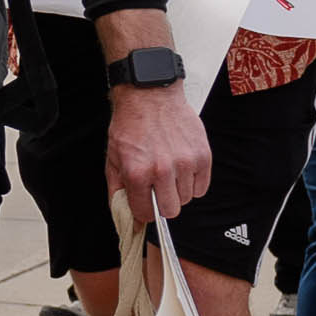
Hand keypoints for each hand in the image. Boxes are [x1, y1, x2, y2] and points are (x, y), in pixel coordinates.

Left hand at [105, 79, 212, 223]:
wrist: (149, 94)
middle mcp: (162, 169)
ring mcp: (185, 162)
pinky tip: (182, 167)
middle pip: (170, 211)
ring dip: (178, 190)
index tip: (145, 203)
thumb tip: (129, 221)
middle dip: (162, 203)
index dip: (144, 210)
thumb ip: (118, 192)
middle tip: (157, 187)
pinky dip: (193, 182)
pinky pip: (202, 187)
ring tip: (169, 170)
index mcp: (137, 172)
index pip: (146, 213)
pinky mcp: (202, 155)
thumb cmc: (131, 125)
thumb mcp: (113, 159)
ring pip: (187, 199)